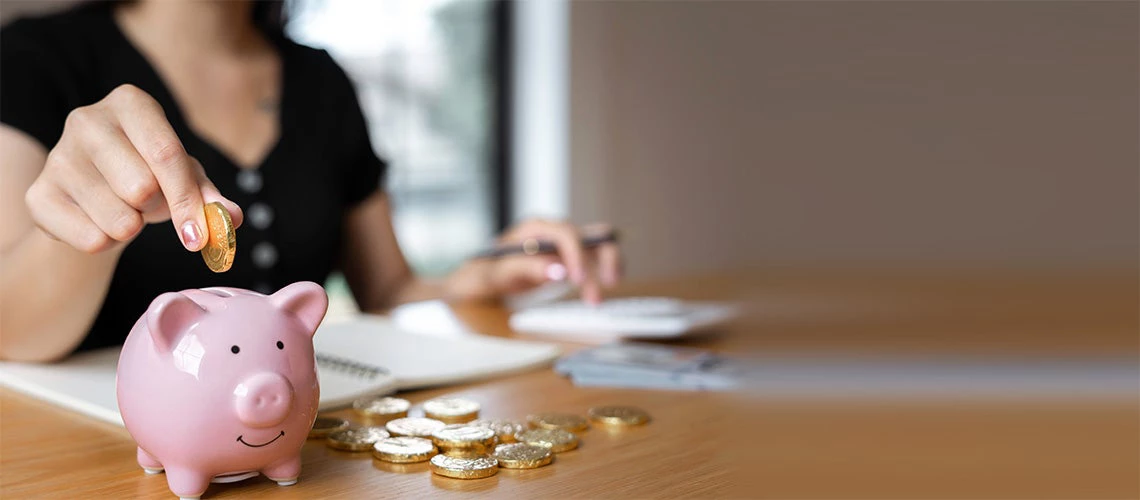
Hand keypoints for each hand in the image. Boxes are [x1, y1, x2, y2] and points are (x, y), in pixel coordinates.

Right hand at [24, 84, 241, 252]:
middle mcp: (87, 120)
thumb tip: (232, 218)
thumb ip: (211, 196)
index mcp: (131, 103)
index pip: (166, 154)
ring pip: (118, 219)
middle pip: (141, 187)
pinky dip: (107, 243)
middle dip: (157, 209)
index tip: (198, 236)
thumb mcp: (186, 177)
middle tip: (150, 203)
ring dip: (133, 228)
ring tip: (126, 210)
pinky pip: (90, 239)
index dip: (186, 199)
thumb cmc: (150, 175)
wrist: (95, 194)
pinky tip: (101, 222)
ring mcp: (57, 155)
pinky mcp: (38, 194)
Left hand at [447, 219, 621, 303]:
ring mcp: (560, 249)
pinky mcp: (564, 264)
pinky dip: (598, 277)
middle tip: (610, 282)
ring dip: (604, 271)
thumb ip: (525, 268)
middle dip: (605, 257)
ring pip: (596, 252)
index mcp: (534, 228)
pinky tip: (595, 294)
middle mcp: (551, 234)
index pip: (566, 233)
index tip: (577, 278)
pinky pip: (590, 265)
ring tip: (596, 300)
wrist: (471, 285)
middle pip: (591, 236)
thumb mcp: (494, 273)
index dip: (576, 254)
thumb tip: (559, 269)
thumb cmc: (479, 275)